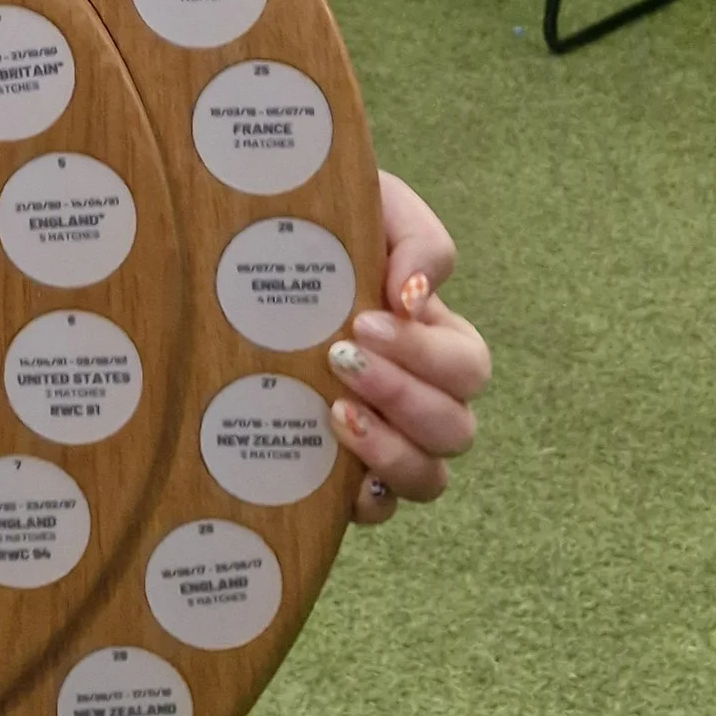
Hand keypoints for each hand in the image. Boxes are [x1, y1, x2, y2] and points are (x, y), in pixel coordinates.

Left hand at [333, 169, 489, 524]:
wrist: (247, 235)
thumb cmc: (321, 222)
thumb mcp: (376, 206)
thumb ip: (416, 238)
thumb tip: (415, 296)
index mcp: (433, 336)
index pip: (467, 367)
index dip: (426, 354)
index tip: (363, 322)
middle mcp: (418, 396)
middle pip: (457, 429)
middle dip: (405, 397)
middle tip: (340, 358)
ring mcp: (384, 439)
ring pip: (429, 478)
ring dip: (391, 451)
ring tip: (334, 413)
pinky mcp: (338, 472)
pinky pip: (377, 508)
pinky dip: (364, 499)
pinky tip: (327, 472)